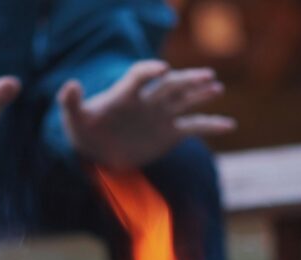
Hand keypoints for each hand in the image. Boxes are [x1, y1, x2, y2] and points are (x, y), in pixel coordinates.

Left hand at [58, 60, 234, 170]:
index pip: (140, 77)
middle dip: (187, 80)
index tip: (161, 69)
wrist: (97, 149)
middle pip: (170, 86)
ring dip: (201, 94)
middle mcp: (148, 101)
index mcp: (126, 95)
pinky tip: (229, 124)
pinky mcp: (170, 134)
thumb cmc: (84, 129)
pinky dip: (211, 125)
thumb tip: (70, 85)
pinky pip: (194, 127)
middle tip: (206, 75)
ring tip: (216, 87)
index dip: (149, 72)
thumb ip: (71, 101)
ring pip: (185, 101)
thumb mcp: (73, 117)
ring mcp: (161, 116)